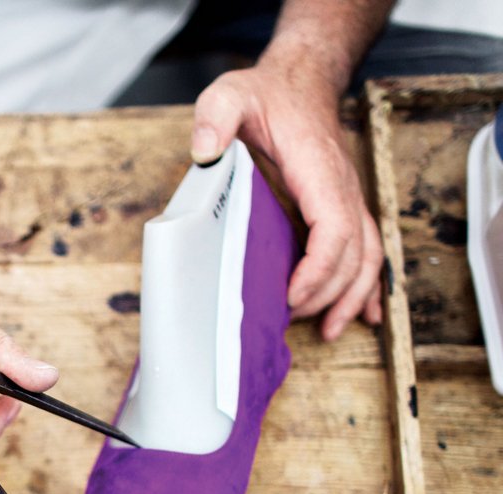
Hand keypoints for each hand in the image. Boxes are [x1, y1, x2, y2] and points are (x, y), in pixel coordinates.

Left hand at [190, 58, 383, 339]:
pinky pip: (365, 250)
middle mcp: (341, 188)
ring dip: (352, 298)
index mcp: (318, 170)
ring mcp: (345, 200)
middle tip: (291, 318)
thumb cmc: (267, 94)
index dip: (318, 268)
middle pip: (354, 253)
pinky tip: (360, 314)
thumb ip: (216, 117)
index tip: (291, 295)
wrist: (299, 82)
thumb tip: (204, 149)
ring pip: (367, 256)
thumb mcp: (230, 95)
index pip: (335, 227)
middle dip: (328, 294)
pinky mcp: (340, 209)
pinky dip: (365, 286)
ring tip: (330, 332)